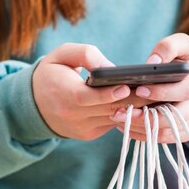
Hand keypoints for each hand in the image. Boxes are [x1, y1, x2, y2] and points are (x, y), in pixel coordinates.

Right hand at [33, 43, 151, 139]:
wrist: (35, 104)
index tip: (126, 86)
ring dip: (134, 109)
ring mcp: (82, 128)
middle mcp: (72, 115)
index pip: (88, 98)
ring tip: (152, 95)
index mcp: (63, 94)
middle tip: (153, 89)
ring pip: (113, 119)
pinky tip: (140, 103)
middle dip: (132, 100)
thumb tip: (111, 67)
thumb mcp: (61, 54)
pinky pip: (111, 124)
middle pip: (107, 110)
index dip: (108, 94)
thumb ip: (85, 54)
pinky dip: (125, 114)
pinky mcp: (89, 134)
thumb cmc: (52, 73)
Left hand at [110, 33, 188, 141]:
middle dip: (147, 116)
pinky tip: (126, 126)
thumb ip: (168, 48)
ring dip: (141, 128)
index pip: (185, 90)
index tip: (139, 89)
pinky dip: (144, 135)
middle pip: (175, 117)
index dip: (162, 92)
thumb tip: (151, 63)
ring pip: (167, 131)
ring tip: (118, 119)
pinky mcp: (186, 132)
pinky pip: (165, 139)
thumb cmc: (188, 61)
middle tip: (120, 111)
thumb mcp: (183, 45)